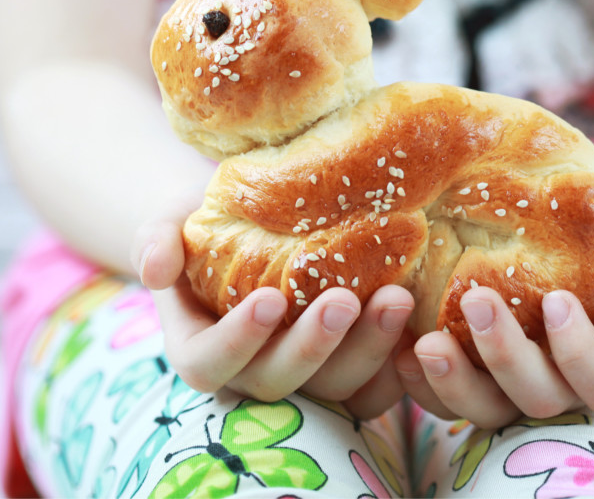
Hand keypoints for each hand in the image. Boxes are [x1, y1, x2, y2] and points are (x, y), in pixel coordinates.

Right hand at [131, 203, 414, 419]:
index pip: (210, 362)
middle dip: (315, 345)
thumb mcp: (172, 221)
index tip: (269, 299)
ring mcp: (301, 375)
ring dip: (367, 350)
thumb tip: (157, 266)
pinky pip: (372, 390)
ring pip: (334, 389)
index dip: (238, 339)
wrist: (253, 227)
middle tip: (347, 299)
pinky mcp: (344, 370)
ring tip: (398, 298)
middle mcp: (251, 372)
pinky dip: (396, 367)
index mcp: (201, 345)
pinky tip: (418, 326)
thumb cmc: (206, 225)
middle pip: (280, 380)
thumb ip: (157, 239)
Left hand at [395, 200, 593, 428]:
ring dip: (455, 382)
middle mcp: (566, 384)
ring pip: (488, 410)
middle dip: (505, 356)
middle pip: (538, 399)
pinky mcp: (478, 371)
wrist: (584, 236)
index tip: (557, 300)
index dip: (580, 354)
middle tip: (476, 298)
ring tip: (424, 342)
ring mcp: (518, 383)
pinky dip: (423, 382)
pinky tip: (400, 348)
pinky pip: (448, 395)